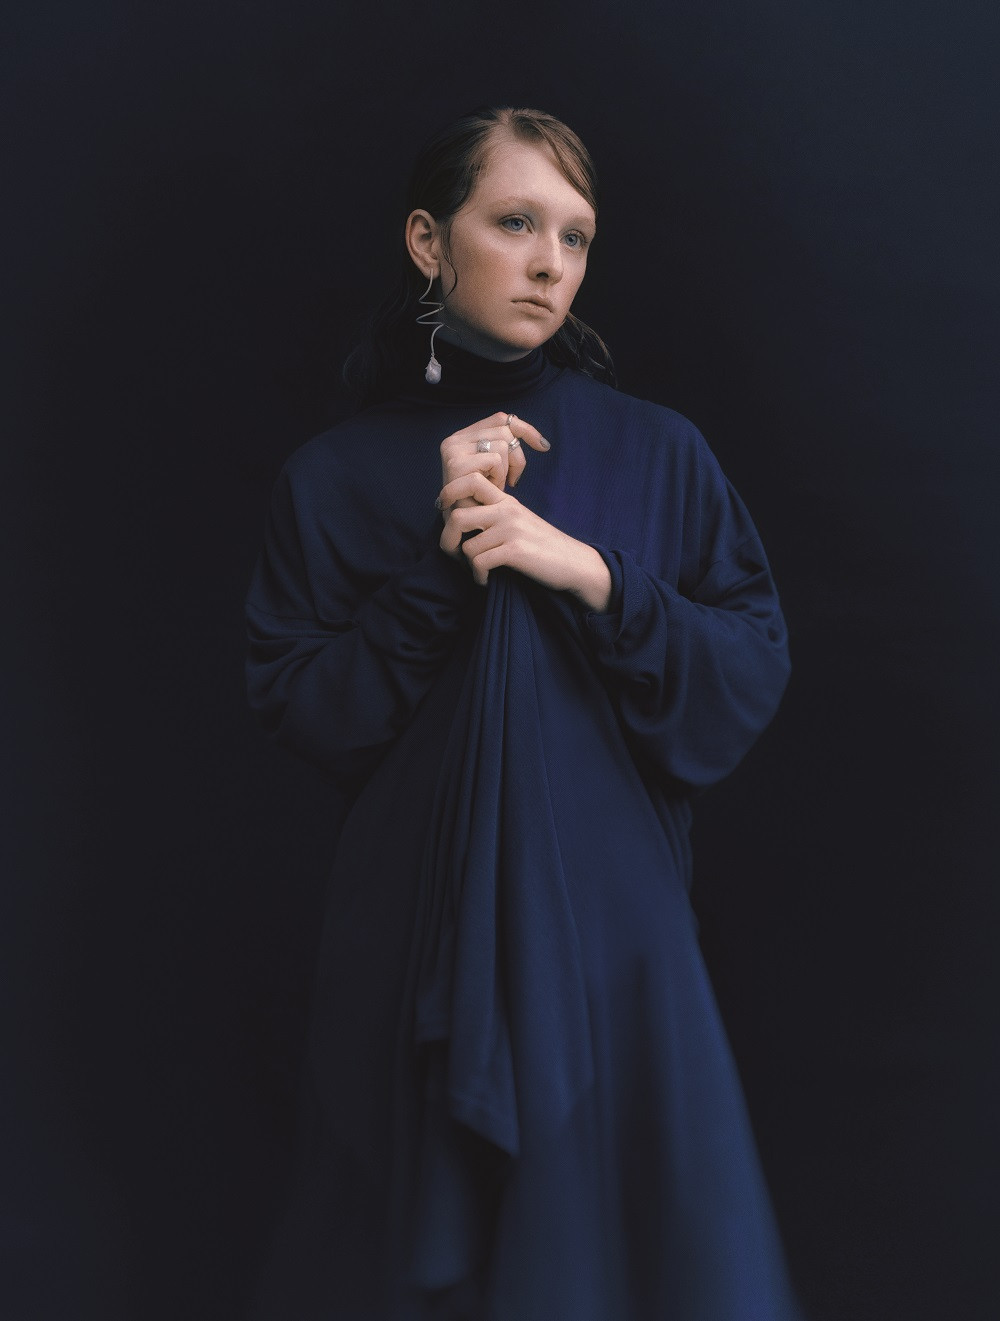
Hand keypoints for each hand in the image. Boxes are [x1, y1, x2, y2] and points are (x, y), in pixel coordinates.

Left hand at [437, 471, 613, 610]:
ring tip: (479, 571)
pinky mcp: (515, 550)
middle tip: (457, 555)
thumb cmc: (542, 547)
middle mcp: (506, 510)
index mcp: (505, 501)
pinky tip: (487, 580)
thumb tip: (456, 520)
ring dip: (467, 566)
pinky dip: (478, 577)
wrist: (574, 563)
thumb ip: (492, 516)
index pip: (469, 481)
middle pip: (456, 516)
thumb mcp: (517, 522)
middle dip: (448, 541)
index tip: (447, 517)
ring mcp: (511, 529)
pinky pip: (479, 563)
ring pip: (467, 547)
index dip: (449, 495)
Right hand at [438, 411, 549, 520]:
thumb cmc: (481, 499)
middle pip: (504, 431)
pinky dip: (499, 477)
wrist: (460, 527)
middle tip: (509, 480)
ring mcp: (453, 452)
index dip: (525, 430)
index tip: (543, 446)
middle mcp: (453, 440)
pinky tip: (490, 490)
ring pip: (502, 445)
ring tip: (494, 486)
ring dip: (505, 470)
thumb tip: (543, 443)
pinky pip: (494, 460)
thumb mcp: (495, 471)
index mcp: (461, 437)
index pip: (500, 419)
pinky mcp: (456, 465)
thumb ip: (508, 449)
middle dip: (516, 458)